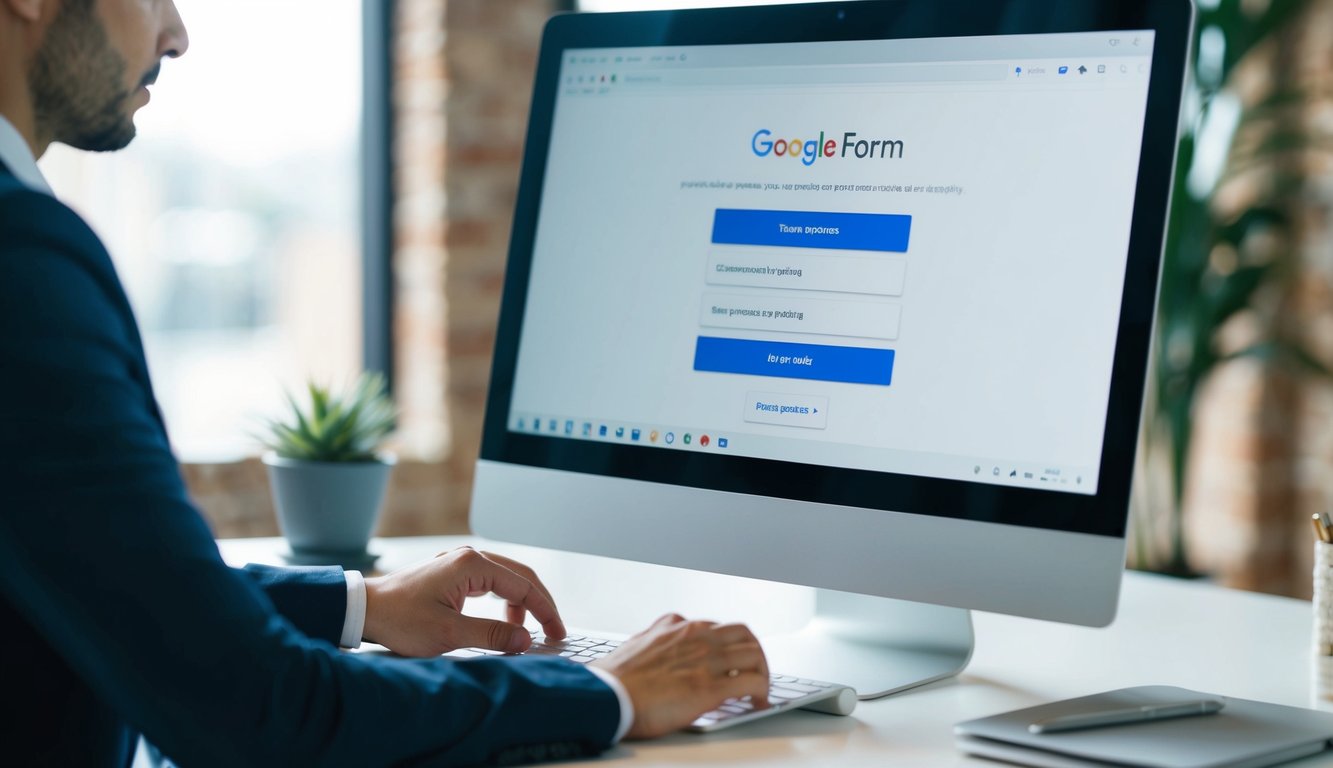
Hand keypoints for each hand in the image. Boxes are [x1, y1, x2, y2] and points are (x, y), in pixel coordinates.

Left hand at [361, 547, 564, 656]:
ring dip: (521, 603)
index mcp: (472, 564)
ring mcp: (460, 562)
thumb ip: (492, 635)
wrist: (365, 610)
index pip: (523, 586)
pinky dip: (504, 601)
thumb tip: (526, 640)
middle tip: (554, 630)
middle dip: (540, 604)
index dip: (545, 611)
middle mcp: (469, 557)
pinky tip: (504, 620)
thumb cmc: (400, 619)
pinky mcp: (453, 573)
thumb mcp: (450, 633)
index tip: (556, 633)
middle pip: (520, 577)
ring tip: (524, 631)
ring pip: (506, 578)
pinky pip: (490, 582)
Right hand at [591, 614, 769, 738]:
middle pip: (744, 634)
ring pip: (754, 654)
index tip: (731, 659)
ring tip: (760, 689)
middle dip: (754, 652)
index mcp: (678, 627)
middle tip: (754, 671)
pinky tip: (758, 702)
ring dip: (763, 672)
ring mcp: (706, 660)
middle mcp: (697, 637)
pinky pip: (751, 682)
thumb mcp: (639, 641)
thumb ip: (658, 635)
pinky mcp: (710, 687)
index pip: (718, 626)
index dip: (730, 644)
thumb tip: (664, 636)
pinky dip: (762, 691)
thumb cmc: (616, 677)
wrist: (608, 696)